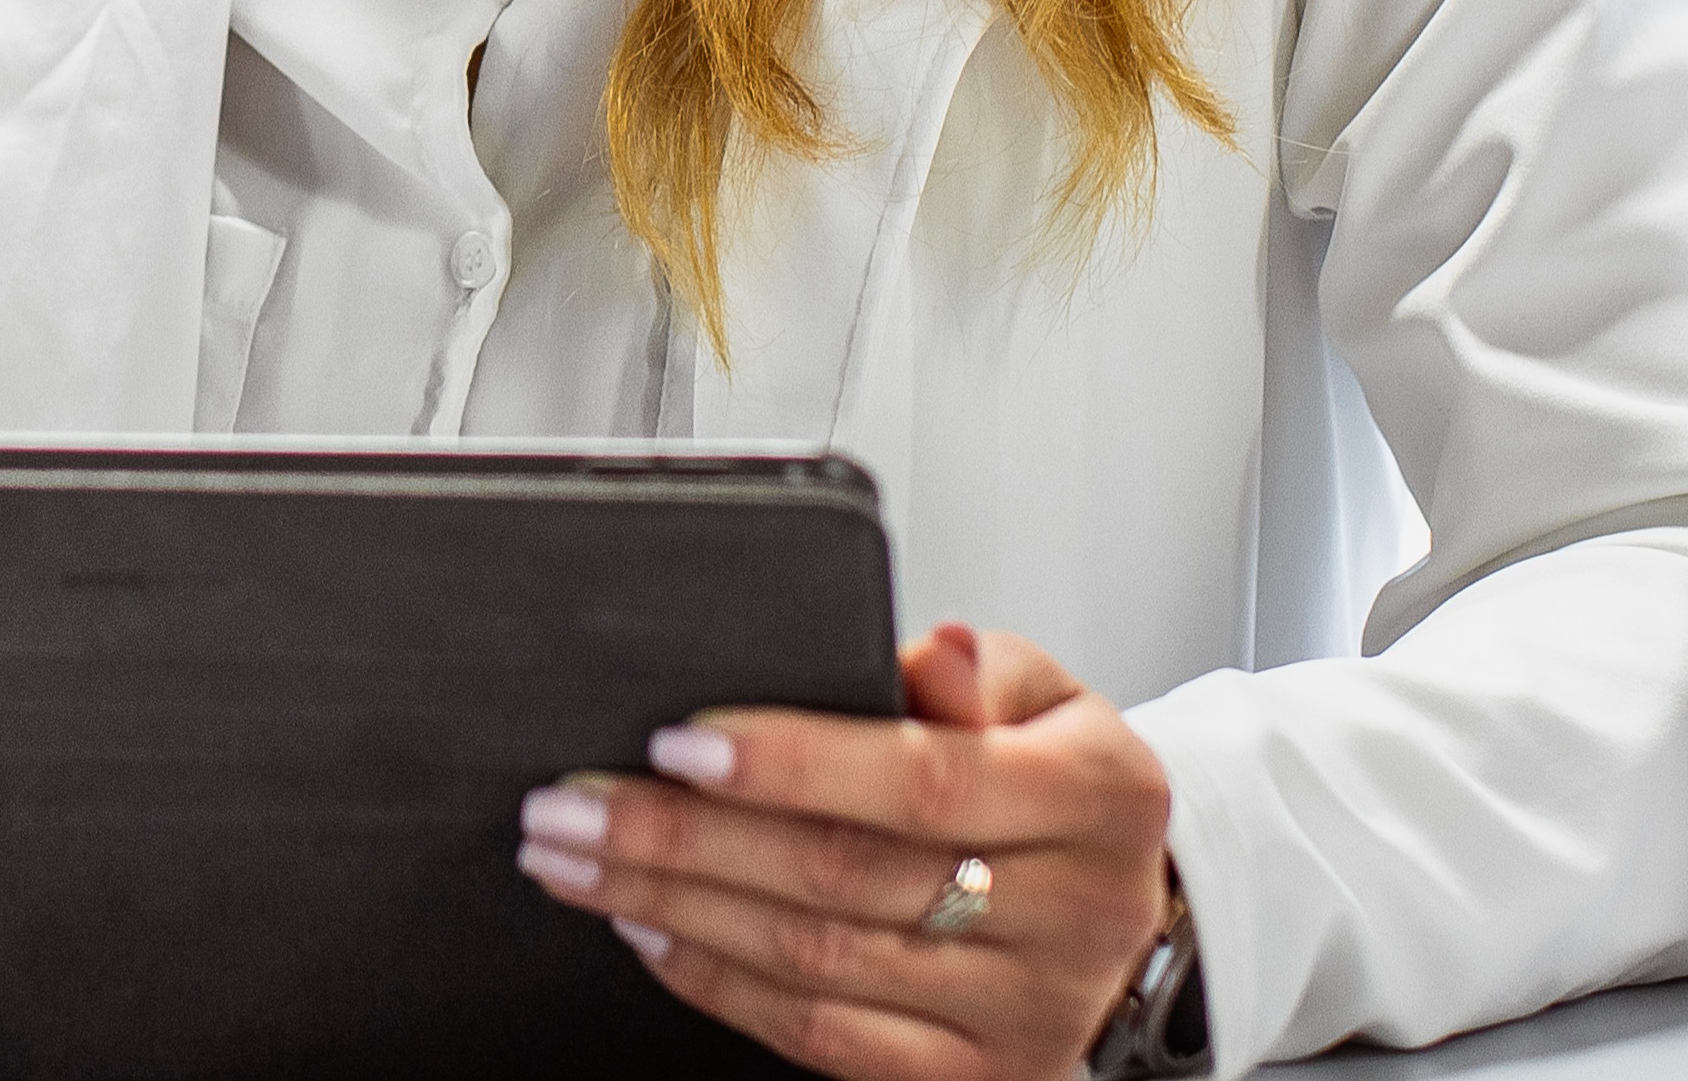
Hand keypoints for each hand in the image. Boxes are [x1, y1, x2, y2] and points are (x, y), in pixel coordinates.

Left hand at [515, 622, 1176, 1080]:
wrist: (1116, 902)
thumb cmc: (1049, 776)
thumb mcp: (1040, 694)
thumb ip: (973, 669)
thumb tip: (932, 649)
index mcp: (1100, 797)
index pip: (923, 781)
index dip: (791, 764)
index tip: (675, 743)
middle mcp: (1077, 916)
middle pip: (845, 878)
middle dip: (682, 837)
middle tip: (571, 804)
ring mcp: (1025, 1012)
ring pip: (816, 963)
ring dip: (673, 906)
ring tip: (581, 858)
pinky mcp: (974, 1077)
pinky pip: (820, 1038)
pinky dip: (716, 981)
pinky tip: (649, 928)